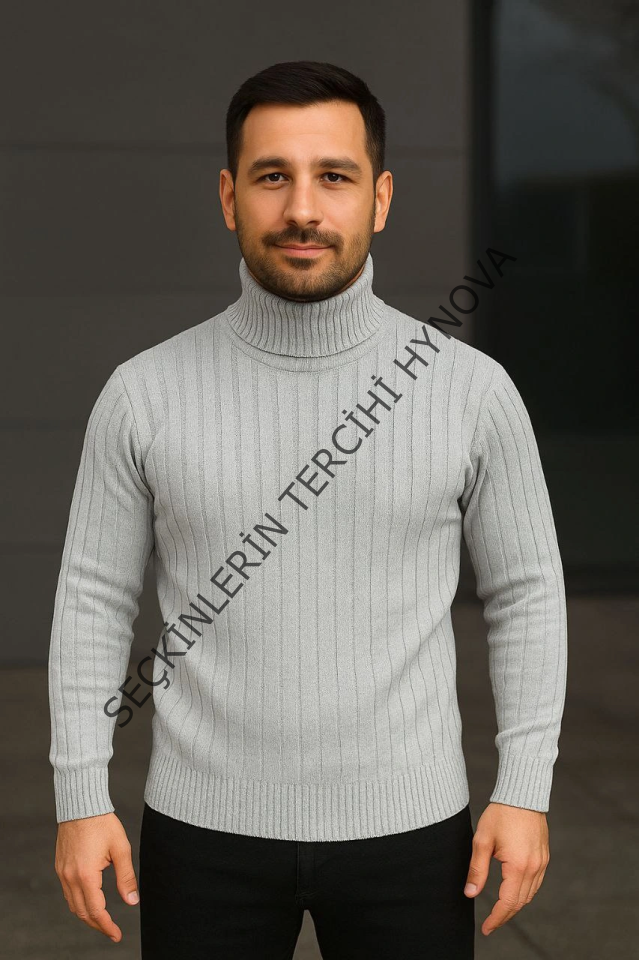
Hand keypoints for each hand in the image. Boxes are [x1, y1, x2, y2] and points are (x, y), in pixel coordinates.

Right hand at [54, 811, 138, 942]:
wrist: (81, 804)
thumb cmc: (102, 823)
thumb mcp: (121, 849)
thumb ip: (126, 877)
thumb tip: (132, 901)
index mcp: (86, 875)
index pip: (96, 911)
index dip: (107, 926)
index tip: (117, 935)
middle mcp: (70, 877)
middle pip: (82, 912)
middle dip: (97, 925)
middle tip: (112, 930)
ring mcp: (62, 873)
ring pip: (73, 904)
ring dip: (87, 915)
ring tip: (102, 919)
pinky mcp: (60, 866)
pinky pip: (68, 893)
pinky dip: (78, 902)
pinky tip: (90, 900)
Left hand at [463, 802, 549, 935]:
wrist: (522, 793)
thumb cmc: (501, 813)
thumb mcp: (482, 840)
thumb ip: (477, 869)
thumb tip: (470, 893)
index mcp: (519, 866)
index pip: (508, 902)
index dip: (497, 918)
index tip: (487, 928)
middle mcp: (534, 868)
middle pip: (520, 902)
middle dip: (505, 915)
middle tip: (491, 923)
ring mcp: (542, 862)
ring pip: (530, 894)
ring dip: (515, 905)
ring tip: (500, 911)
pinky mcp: (544, 856)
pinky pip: (536, 883)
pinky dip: (525, 892)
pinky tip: (514, 891)